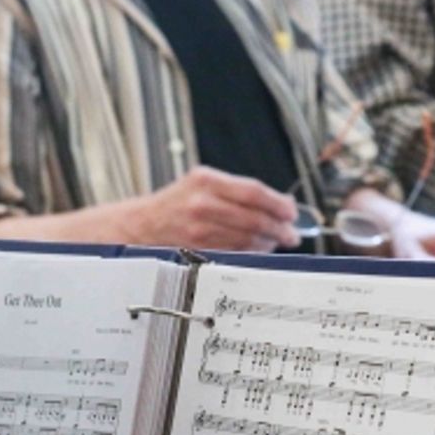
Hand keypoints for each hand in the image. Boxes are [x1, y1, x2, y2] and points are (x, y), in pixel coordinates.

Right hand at [129, 166, 298, 251]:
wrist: (143, 225)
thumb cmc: (177, 203)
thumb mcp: (202, 183)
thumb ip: (238, 190)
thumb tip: (280, 205)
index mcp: (207, 181)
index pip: (254, 192)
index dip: (278, 204)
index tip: (291, 212)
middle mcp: (202, 204)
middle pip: (254, 219)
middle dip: (279, 229)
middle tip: (291, 234)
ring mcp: (199, 229)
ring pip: (247, 239)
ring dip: (268, 243)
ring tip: (276, 242)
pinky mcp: (198, 250)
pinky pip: (235, 253)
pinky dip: (252, 253)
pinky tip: (258, 250)